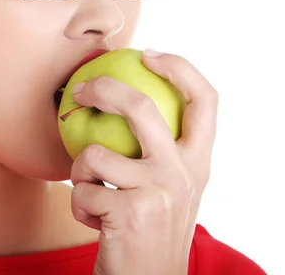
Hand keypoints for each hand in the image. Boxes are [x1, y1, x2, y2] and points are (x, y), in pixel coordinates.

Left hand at [69, 50, 217, 274]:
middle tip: (82, 89)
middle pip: (142, 107)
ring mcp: (159, 191)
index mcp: (200, 161)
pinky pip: (82, 190)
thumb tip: (130, 102)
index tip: (149, 54)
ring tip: (91, 189)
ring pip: (95, 154)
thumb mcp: (172, 188)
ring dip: (80, 172)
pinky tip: (95, 220)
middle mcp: (186, 172)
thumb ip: (163, 152)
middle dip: (105, 89)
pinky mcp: (129, 212)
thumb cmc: (153, 230)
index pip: (205, 99)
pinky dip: (79, 204)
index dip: (180, 67)